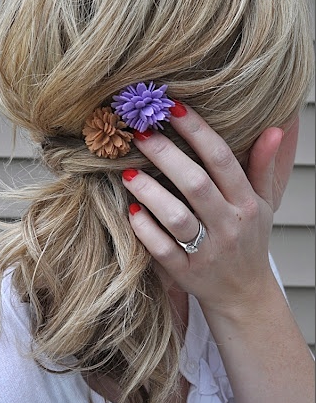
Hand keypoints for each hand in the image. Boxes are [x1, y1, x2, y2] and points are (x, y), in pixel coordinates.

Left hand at [121, 104, 283, 315]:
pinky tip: (131, 209)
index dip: (198, 131)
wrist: (244, 295)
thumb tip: (275, 128)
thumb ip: (264, 166)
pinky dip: (145, 229)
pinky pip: (162, 250)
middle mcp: (228, 226)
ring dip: (150, 192)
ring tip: (128, 171)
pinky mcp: (185, 273)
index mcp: (246, 203)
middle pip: (196, 184)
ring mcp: (206, 252)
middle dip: (166, 154)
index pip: (222, 160)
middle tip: (140, 132)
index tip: (173, 108)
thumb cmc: (249, 240)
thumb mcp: (263, 203)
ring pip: (176, 217)